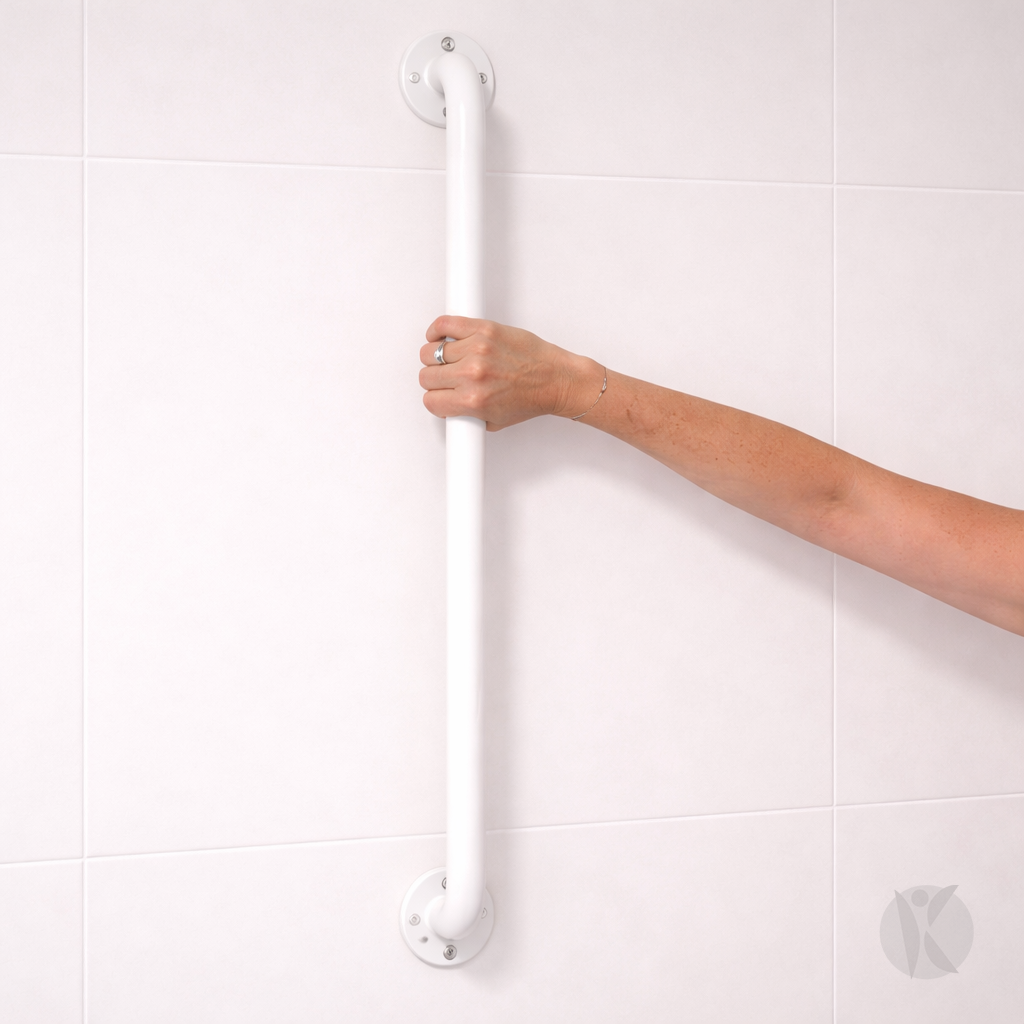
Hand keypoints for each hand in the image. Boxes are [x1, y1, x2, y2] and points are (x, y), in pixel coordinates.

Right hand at [418, 316, 602, 429]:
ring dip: (436, 357)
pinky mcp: (484, 329)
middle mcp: (472, 375)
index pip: (430, 400)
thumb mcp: (494, 421)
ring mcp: (477, 349)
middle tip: (447, 379)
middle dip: (435, 380)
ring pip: (432, 351)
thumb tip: (446, 404)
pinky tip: (440, 336)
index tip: (442, 394)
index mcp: (473, 401)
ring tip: (449, 359)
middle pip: (427, 375)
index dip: (435, 399)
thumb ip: (465, 414)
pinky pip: (445, 324)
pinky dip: (437, 330)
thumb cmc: (532, 398)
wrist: (557, 380)